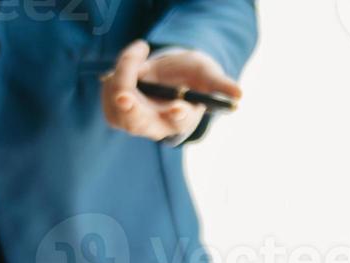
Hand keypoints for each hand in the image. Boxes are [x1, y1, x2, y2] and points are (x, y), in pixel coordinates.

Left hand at [101, 41, 242, 141]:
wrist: (173, 72)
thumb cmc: (193, 76)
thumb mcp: (208, 76)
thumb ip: (221, 85)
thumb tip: (240, 94)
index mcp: (179, 119)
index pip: (177, 122)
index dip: (177, 115)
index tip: (178, 106)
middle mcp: (153, 123)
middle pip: (136, 124)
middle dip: (129, 111)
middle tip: (124, 95)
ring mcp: (132, 117)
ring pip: (117, 102)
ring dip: (124, 74)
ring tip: (141, 51)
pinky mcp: (115, 106)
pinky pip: (109, 89)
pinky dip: (120, 68)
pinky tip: (137, 56)